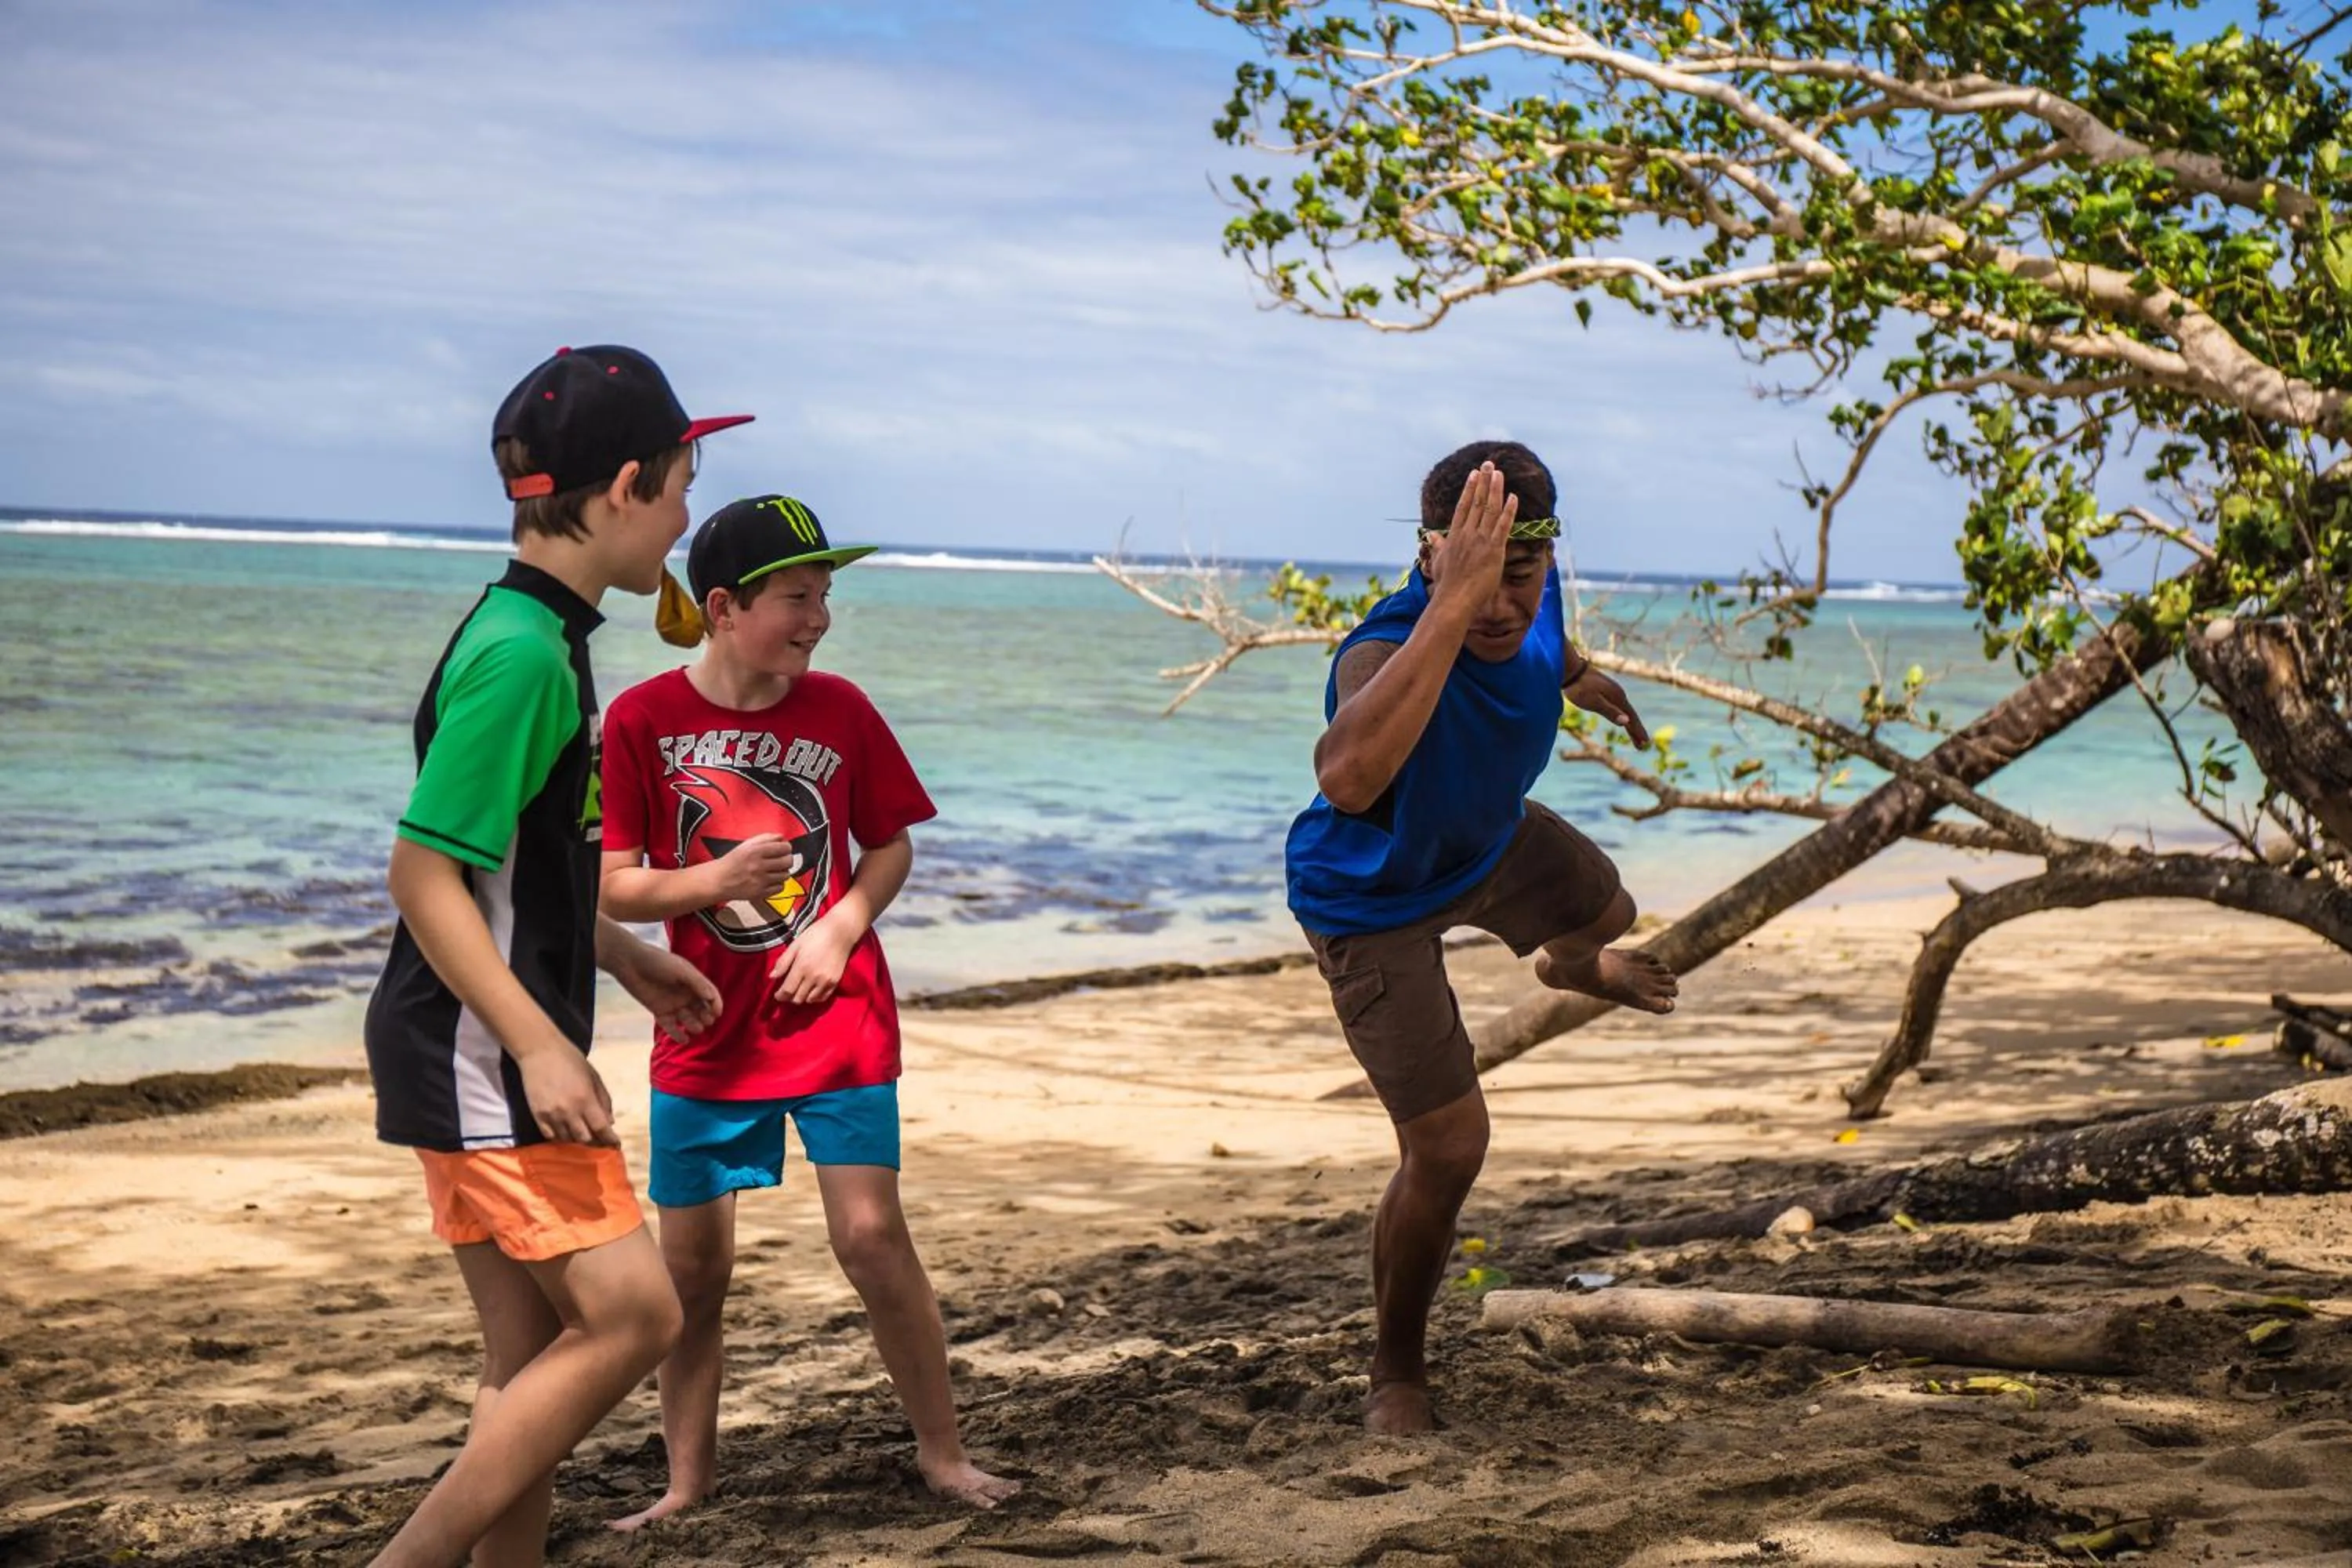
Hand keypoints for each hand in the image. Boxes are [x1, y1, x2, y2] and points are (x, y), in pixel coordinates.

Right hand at [517, 1042, 617, 1145]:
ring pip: (568, 1139)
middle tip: (600, 1140)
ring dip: (578, 1139)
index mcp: (586, 1099)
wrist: (540, 1051)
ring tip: (583, 1134)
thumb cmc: (571, 1060)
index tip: (616, 1146)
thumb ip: (604, 1100)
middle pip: (585, 1138)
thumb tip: (610, 1122)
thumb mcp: (594, 1077)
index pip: (601, 1128)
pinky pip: (550, 1136)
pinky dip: (560, 1137)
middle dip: (595, 1141)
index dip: (610, 1140)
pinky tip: (566, 1132)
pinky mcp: (537, 1115)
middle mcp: (569, 1111)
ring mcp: (551, 1114)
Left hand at [612, 940, 722, 1038]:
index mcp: (693, 982)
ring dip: (694, 1026)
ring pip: (689, 1020)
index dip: (716, 1005)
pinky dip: (678, 1035)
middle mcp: (686, 994)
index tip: (717, 1014)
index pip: (710, 996)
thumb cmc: (658, 962)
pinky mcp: (660, 1012)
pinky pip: (671, 1027)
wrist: (630, 964)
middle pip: (702, 1010)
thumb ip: (697, 983)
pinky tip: (684, 1040)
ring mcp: (673, 1004)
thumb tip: (712, 997)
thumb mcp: (681, 970)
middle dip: (706, 1017)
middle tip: (706, 1021)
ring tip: (695, 1029)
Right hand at [711, 833, 796, 903]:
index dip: (787, 848)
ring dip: (782, 872)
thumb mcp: (746, 845)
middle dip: (787, 859)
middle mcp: (758, 866)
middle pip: (788, 861)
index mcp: (755, 851)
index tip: (784, 849)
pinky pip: (780, 888)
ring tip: (774, 870)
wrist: (719, 880)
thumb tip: (781, 837)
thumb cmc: (732, 862)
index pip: (784, 848)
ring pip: (785, 875)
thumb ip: (765, 838)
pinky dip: (778, 884)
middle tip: (781, 860)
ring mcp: (760, 881)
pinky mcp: (760, 893)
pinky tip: (770, 880)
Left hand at [768, 914, 859, 1007]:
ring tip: (799, 990)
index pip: (787, 991)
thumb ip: (783, 962)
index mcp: (801, 967)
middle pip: (797, 998)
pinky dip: (814, 997)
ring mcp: (825, 981)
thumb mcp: (795, 945)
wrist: (840, 932)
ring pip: (809, 1000)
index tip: (777, 995)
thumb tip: (772, 977)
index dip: (780, 996)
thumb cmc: (815, 935)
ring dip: (802, 997)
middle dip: (789, 997)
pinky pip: (822, 998)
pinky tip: (811, 990)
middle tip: (787, 991)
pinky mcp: (835, 982)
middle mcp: (814, 977)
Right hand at [1426, 462, 1515, 625]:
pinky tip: (1513, 497)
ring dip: (1495, 489)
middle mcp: (1467, 534)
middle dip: (1483, 481)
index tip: (1475, 474)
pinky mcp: (1494, 550)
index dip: (1470, 488)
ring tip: (1500, 473)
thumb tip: (1431, 536)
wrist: (1454, 599)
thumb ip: (1437, 545)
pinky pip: (1503, 526)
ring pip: (1490, 509)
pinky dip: (1508, 510)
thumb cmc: (1446, 584)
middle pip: (1477, 502)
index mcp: (1454, 536)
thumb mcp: (1438, 561)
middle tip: (1489, 464)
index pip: (1463, 506)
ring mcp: (1480, 541)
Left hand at [1566, 661, 1650, 748]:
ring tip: (1634, 736)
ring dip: (1630, 724)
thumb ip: (1610, 711)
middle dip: (1636, 730)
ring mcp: (1611, 691)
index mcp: (1618, 697)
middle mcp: (1618, 693)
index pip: (1632, 717)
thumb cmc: (1579, 687)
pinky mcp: (1604, 690)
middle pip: (1630, 715)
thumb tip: (1627, 721)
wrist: (1569, 668)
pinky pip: (1617, 706)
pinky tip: (1621, 718)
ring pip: (1624, 711)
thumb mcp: (1593, 702)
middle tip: (1643, 745)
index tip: (1645, 743)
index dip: (1638, 731)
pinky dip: (1622, 715)